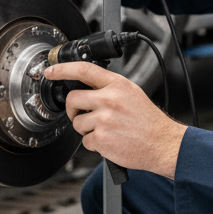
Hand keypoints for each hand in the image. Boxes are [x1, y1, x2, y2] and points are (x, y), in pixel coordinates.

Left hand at [46, 62, 185, 179]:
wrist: (161, 143)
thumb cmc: (148, 120)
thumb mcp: (131, 93)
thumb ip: (109, 87)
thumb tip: (86, 87)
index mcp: (117, 85)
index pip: (84, 70)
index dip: (62, 69)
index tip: (51, 71)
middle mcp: (109, 100)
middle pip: (73, 99)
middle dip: (73, 109)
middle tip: (82, 114)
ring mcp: (104, 120)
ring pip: (77, 123)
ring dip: (86, 129)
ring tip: (105, 130)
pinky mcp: (101, 139)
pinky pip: (85, 141)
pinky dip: (94, 143)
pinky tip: (109, 140)